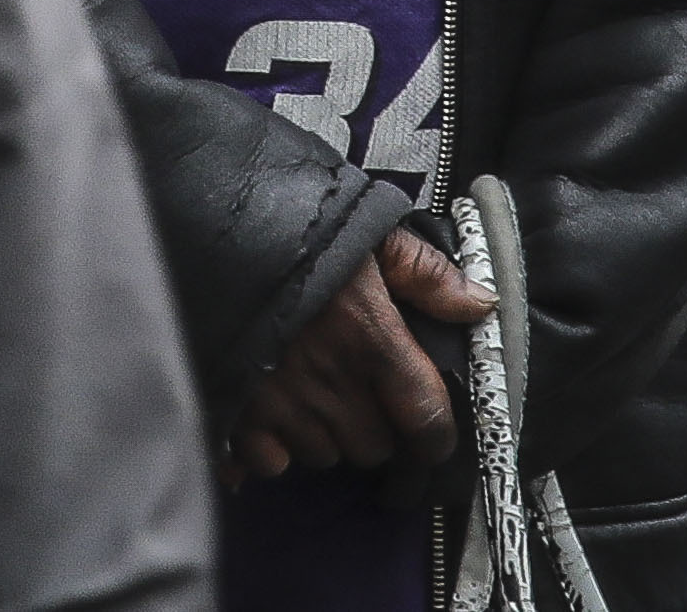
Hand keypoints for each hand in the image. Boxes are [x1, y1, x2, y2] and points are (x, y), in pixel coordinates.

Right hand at [225, 228, 495, 482]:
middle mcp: (331, 381)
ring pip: (323, 455)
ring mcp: (281, 403)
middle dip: (371, 427)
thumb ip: (425, 272)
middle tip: (353, 389)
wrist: (206, 224)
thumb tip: (480, 303)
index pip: (426, 419)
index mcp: (371, 338)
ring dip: (323, 435)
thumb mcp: (367, 234)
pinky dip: (272, 446)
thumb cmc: (293, 226)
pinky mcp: (236, 413)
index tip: (432, 436)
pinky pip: (271, 462)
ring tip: (308, 391)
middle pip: (373, 447)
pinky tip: (269, 411)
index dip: (436, 439)